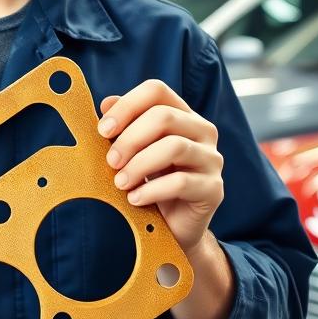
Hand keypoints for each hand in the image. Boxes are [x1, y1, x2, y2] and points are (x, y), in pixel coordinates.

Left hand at [98, 79, 223, 254]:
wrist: (173, 227)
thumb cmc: (151, 182)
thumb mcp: (133, 152)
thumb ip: (123, 127)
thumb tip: (106, 103)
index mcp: (183, 115)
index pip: (157, 91)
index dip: (127, 105)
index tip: (103, 130)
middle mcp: (202, 131)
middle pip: (164, 116)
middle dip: (130, 138)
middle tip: (110, 162)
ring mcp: (212, 159)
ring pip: (174, 146)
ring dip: (139, 164)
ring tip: (120, 182)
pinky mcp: (214, 189)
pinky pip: (181, 182)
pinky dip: (151, 190)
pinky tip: (134, 199)